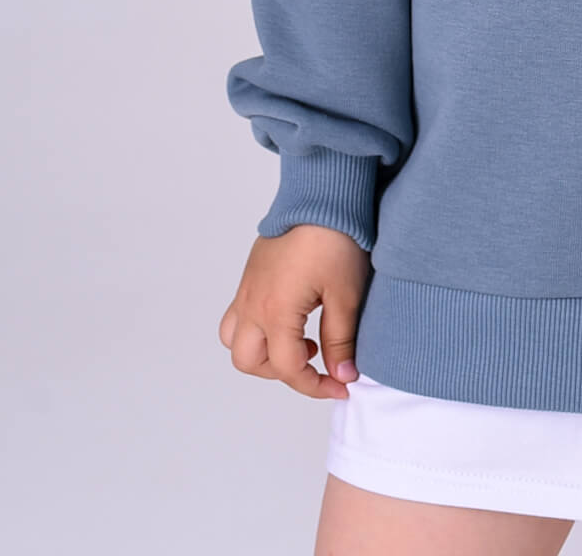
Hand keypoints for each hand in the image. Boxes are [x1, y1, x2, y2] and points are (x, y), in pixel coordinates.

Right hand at [218, 226, 371, 399]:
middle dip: (281, 372)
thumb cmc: (335, 238)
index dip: (315, 386)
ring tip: (300, 340)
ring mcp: (247, 288)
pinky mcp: (251, 274)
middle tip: (315, 362)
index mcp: (275, 312)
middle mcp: (252, 303)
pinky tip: (291, 317)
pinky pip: (238, 314)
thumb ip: (341, 340)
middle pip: (248, 361)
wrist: (322, 194)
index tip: (342, 386)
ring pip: (235, 339)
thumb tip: (342, 375)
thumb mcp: (346, 294)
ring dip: (262, 351)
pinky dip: (258, 328)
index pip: (287, 369)